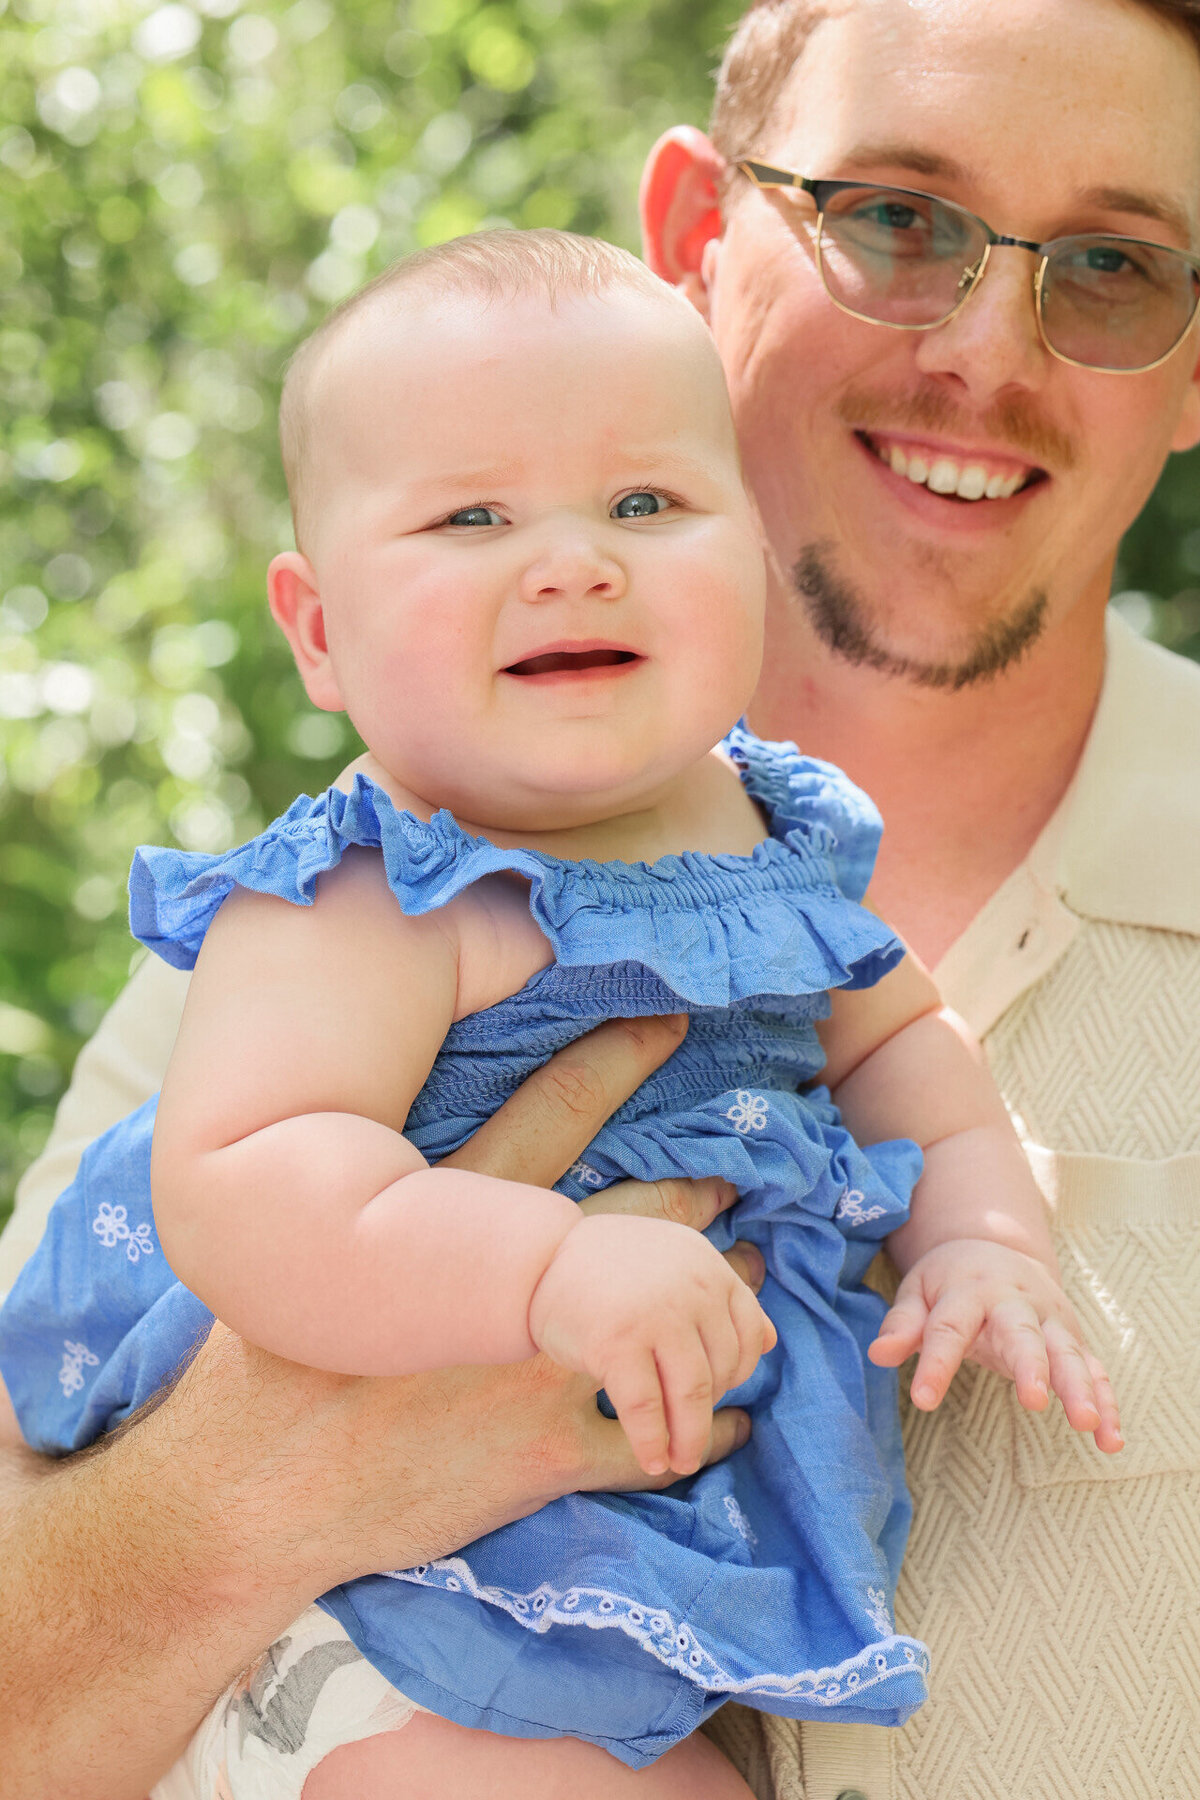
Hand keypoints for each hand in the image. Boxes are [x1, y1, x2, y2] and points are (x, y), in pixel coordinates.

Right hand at [529, 1212, 775, 1476]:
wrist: (534, 1260)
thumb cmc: (604, 1265)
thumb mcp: (672, 1258)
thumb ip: (717, 1293)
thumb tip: (771, 1340)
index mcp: (706, 1264)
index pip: (748, 1331)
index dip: (737, 1371)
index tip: (718, 1393)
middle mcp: (690, 1287)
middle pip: (722, 1369)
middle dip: (710, 1410)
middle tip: (695, 1436)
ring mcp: (656, 1316)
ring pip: (692, 1395)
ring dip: (690, 1438)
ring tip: (681, 1460)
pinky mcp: (617, 1346)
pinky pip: (646, 1410)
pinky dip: (652, 1442)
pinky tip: (653, 1460)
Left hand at [868, 1237, 1122, 1452]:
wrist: (997, 1247)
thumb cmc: (949, 1280)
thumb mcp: (918, 1291)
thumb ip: (903, 1323)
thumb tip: (878, 1355)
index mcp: (969, 1289)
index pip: (949, 1329)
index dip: (935, 1364)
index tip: (923, 1401)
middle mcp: (1015, 1302)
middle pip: (1023, 1334)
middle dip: (1031, 1366)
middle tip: (1035, 1401)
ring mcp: (1050, 1320)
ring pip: (1069, 1352)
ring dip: (1079, 1386)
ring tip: (1086, 1423)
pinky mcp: (1073, 1339)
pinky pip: (1095, 1370)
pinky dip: (1107, 1403)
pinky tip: (1111, 1441)